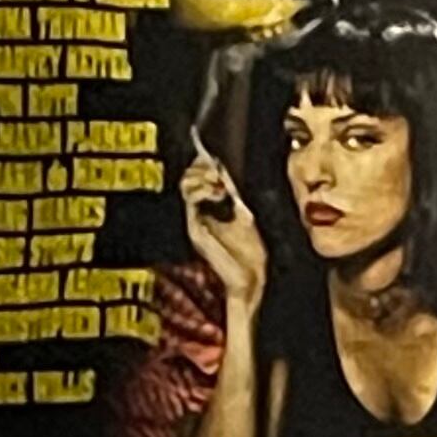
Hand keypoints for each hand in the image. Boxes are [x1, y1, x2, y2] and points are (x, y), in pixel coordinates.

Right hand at [181, 142, 266, 305]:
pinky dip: (203, 191)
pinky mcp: (195, 229)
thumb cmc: (251, 254)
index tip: (216, 157)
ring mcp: (195, 221)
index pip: (197, 175)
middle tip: (218, 171)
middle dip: (202, 167)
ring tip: (219, 183)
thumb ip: (234, 194)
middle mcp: (199, 213)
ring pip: (185, 186)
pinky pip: (191, 202)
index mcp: (210, 207)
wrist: (252, 279)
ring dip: (202, 177)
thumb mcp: (246, 215)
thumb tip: (226, 170)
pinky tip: (218, 193)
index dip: (204, 162)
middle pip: (187, 176)